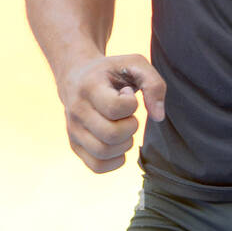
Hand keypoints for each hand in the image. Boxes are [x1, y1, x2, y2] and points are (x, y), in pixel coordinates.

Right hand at [58, 54, 166, 173]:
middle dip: (131, 127)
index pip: (115, 108)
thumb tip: (158, 117)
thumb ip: (154, 84)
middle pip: (111, 134)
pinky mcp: (74, 145)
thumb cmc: (111, 71)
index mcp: (89, 86)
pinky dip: (115, 160)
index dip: (131, 104)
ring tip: (122, 127)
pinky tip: (118, 142)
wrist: (77, 76)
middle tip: (128, 115)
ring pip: (103, 153)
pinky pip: (97, 166)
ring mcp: (73, 130)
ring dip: (125, 144)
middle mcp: (76, 110)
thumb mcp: (134, 64)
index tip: (126, 93)